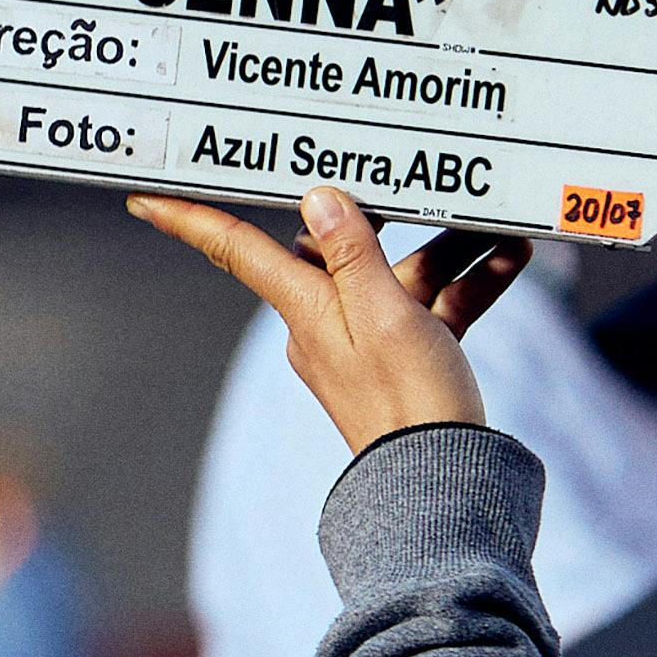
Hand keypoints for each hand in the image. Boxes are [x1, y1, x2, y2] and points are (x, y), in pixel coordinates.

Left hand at [127, 186, 528, 453]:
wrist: (447, 483)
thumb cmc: (408, 401)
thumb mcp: (383, 312)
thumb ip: (352, 252)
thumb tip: (317, 199)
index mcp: (304, 308)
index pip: (234, 248)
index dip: (189, 217)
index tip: (143, 197)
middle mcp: (326, 321)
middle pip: (344, 247)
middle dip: (387, 212)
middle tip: (408, 172)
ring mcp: (368, 340)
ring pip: (402, 273)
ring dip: (450, 249)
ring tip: (497, 223)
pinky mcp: (409, 357)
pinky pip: (435, 305)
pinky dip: (470, 282)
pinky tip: (512, 258)